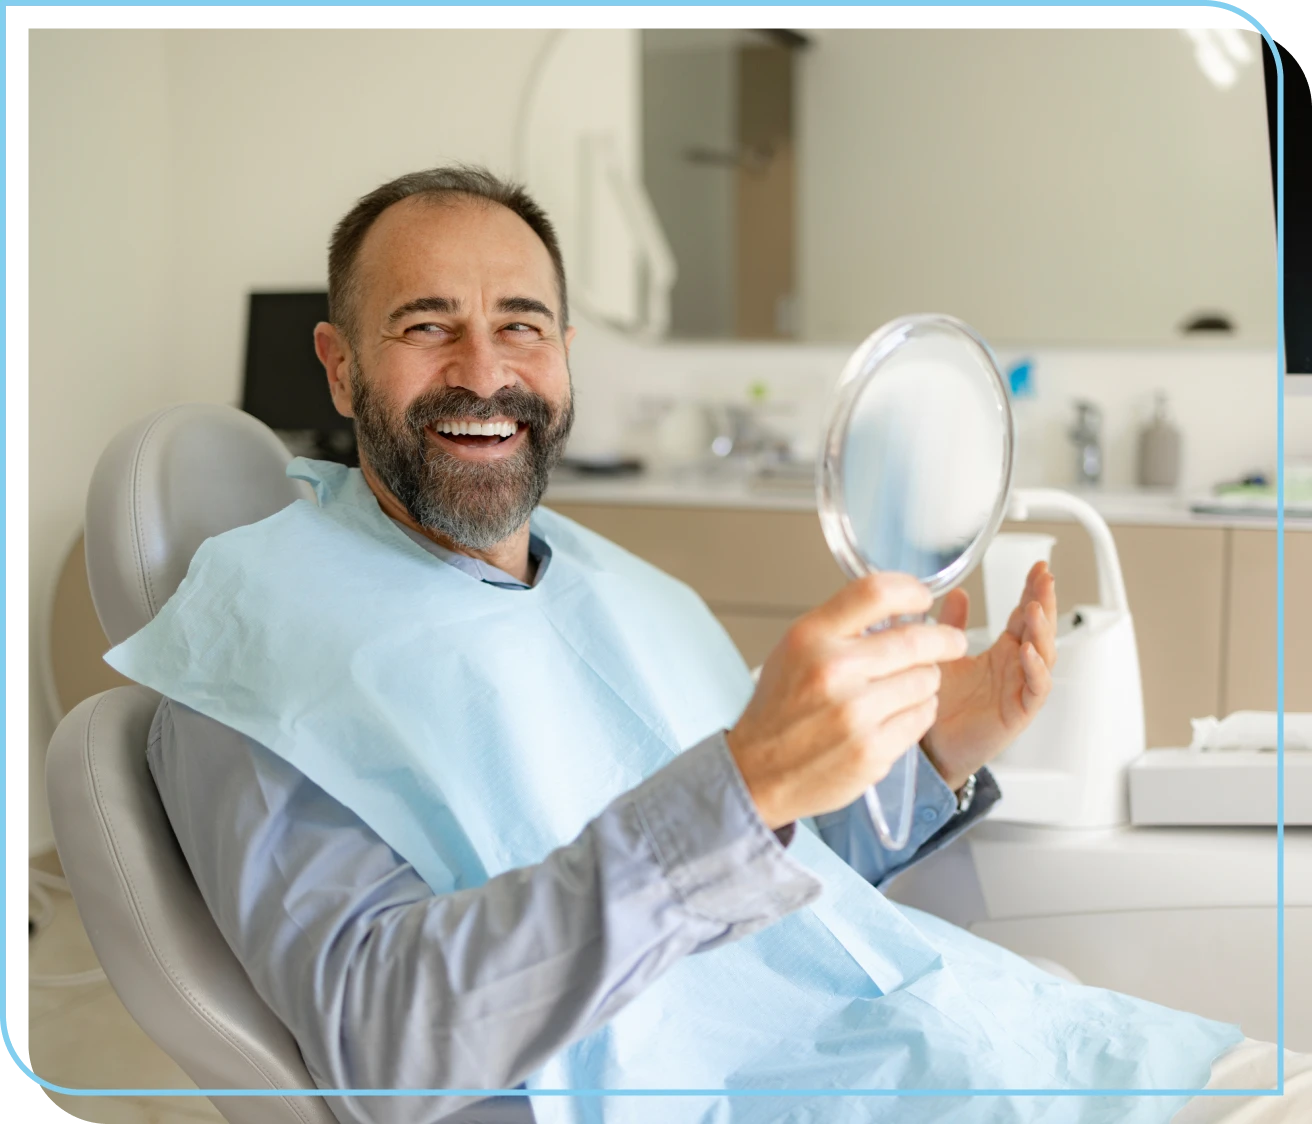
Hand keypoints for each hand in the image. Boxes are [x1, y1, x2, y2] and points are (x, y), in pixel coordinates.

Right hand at [726, 573, 969, 829]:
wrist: (758, 771)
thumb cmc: (779, 708)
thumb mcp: (795, 649)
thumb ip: (843, 626)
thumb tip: (899, 609)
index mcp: (811, 637)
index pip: (876, 592)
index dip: (911, 590)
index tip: (923, 598)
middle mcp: (833, 670)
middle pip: (917, 640)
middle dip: (944, 640)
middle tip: (952, 643)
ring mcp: (854, 713)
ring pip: (927, 680)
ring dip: (925, 681)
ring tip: (903, 688)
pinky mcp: (872, 750)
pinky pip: (922, 717)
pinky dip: (918, 713)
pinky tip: (896, 714)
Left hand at [921, 562, 1057, 790]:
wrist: (933, 748)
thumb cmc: (941, 705)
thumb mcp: (944, 656)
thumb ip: (951, 625)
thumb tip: (958, 592)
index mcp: (1002, 652)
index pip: (1024, 615)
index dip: (1033, 591)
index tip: (1039, 568)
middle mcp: (1016, 667)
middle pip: (1040, 629)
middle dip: (1045, 602)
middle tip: (1045, 578)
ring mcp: (1021, 689)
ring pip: (1044, 655)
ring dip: (1041, 631)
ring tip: (1034, 608)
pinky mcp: (1019, 712)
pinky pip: (1036, 689)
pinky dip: (1036, 670)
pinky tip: (1030, 652)